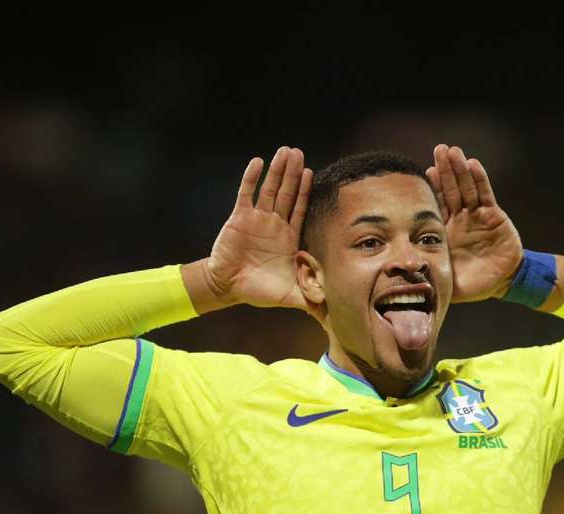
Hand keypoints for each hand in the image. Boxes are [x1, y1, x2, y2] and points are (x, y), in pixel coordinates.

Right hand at [204, 147, 314, 312]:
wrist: (228, 288)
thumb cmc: (259, 291)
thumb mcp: (291, 296)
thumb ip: (312, 299)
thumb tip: (334, 312)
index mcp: (288, 237)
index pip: (300, 209)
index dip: (306, 191)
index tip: (312, 173)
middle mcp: (274, 224)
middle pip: (287, 193)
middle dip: (293, 174)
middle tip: (298, 153)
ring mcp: (256, 219)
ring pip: (269, 189)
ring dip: (276, 171)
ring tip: (284, 151)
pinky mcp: (239, 218)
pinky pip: (246, 194)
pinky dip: (251, 178)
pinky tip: (257, 162)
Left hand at [426, 144, 522, 302]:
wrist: (502, 282)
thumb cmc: (473, 283)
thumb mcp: (449, 282)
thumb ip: (433, 278)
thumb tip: (408, 281)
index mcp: (445, 230)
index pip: (437, 204)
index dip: (432, 188)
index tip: (425, 172)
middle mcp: (459, 218)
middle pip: (450, 190)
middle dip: (445, 170)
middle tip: (439, 150)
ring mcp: (476, 214)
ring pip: (467, 188)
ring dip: (460, 169)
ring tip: (454, 151)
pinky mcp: (493, 214)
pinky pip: (485, 194)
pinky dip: (480, 179)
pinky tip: (473, 164)